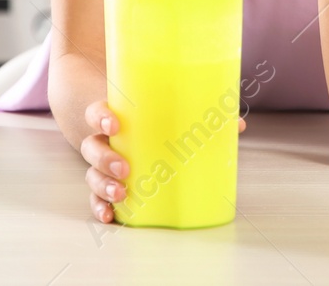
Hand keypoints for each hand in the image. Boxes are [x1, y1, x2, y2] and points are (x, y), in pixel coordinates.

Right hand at [82, 99, 246, 223]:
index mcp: (116, 118)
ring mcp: (103, 165)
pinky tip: (110, 217)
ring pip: (92, 174)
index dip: (101, 117)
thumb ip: (200, 116)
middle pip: (93, 147)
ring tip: (122, 194)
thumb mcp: (169, 114)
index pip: (97, 112)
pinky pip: (97, 198)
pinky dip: (100, 207)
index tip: (115, 124)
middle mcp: (104, 140)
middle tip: (125, 168)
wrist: (127, 128)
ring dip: (103, 184)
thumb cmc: (150, 120)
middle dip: (106, 159)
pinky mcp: (107, 185)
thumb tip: (236, 124)